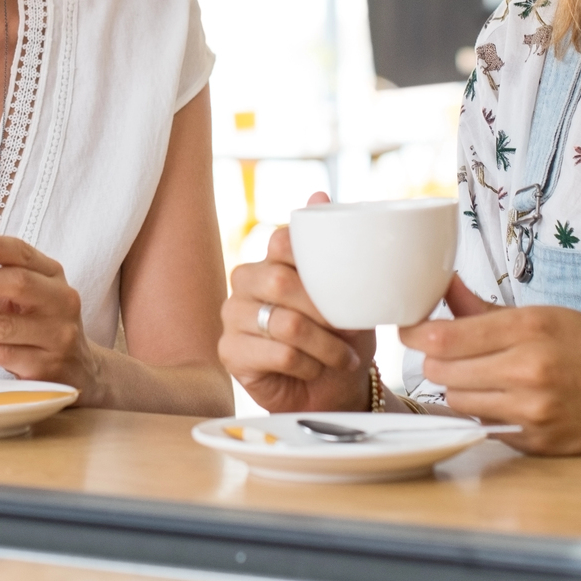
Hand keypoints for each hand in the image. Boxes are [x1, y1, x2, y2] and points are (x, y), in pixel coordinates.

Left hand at [0, 233, 106, 400]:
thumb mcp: (30, 296)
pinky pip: (0, 356)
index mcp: (53, 275)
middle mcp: (61, 301)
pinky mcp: (44, 367)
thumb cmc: (40, 324)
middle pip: (18, 285)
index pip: (24, 254)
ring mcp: (56, 335)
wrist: (79, 369)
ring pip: (3, 326)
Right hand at [217, 192, 372, 412]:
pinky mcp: (230, 352)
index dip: (314, 264)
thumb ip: (330, 245)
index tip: (345, 290)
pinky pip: (278, 353)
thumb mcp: (345, 290)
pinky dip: (308, 365)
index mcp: (269, 259)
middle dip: (324, 311)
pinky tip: (315, 369)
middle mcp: (245, 282)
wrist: (336, 387)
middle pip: (280, 281)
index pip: (281, 242)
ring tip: (343, 357)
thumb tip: (318, 193)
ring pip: (284, 323)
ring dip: (325, 345)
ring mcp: (232, 317)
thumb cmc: (340, 335)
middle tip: (350, 330)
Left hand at [399, 277, 580, 456]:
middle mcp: (528, 371)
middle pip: (439, 371)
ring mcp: (532, 412)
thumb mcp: (550, 315)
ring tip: (481, 375)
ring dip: (457, 388)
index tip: (410, 326)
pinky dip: (483, 412)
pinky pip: (483, 425)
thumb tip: (441, 288)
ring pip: (455, 401)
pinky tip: (504, 399)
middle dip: (436, 361)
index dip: (415, 331)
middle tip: (448, 351)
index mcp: (531, 328)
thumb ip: (487, 309)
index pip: (442, 337)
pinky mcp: (535, 443)